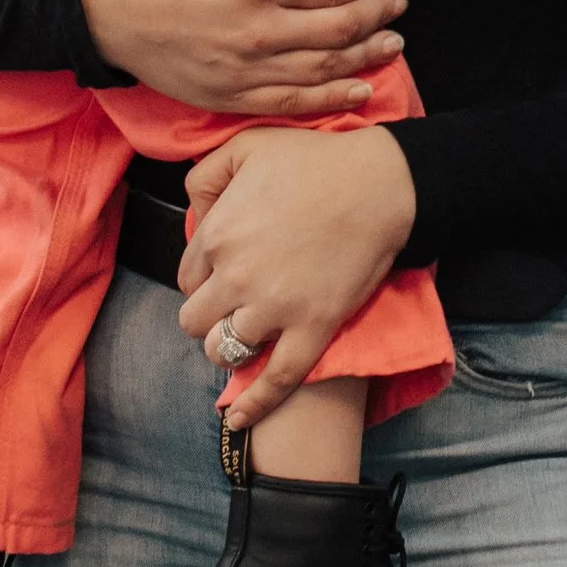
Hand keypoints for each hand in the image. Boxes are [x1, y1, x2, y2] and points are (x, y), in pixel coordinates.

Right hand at [81, 0, 405, 117]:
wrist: (99, 5)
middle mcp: (259, 30)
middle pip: (339, 31)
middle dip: (377, 20)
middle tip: (397, 12)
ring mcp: (244, 69)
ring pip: (323, 70)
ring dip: (365, 60)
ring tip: (390, 49)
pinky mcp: (227, 96)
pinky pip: (291, 104)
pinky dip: (330, 101)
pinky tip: (357, 93)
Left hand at [176, 123, 418, 425]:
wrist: (380, 183)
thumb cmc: (316, 159)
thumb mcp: (247, 144)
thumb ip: (206, 173)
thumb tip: (194, 212)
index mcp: (217, 235)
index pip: (186, 278)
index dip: (204, 278)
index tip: (223, 274)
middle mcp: (235, 277)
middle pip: (194, 321)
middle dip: (208, 315)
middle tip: (232, 305)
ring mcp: (273, 308)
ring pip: (223, 351)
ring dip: (229, 346)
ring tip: (247, 335)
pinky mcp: (311, 330)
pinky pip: (274, 381)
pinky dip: (254, 407)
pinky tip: (239, 422)